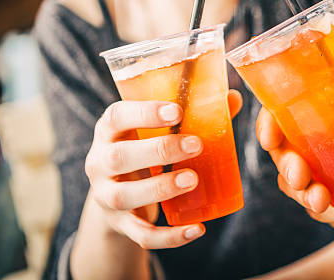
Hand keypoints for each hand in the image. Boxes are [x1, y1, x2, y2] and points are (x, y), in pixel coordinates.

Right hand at [85, 90, 242, 248]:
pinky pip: (141, 234)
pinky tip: (196, 229)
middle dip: (158, 151)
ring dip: (160, 189)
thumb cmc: (144, 149)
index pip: (116, 116)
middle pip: (119, 157)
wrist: (116, 193)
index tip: (177, 111)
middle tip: (196, 145)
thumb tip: (233, 98)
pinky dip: (169, 236)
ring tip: (193, 180)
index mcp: (110, 131)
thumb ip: (194, 113)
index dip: (144, 113)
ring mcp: (106, 195)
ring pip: (124, 196)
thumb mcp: (158, 131)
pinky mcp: (120, 224)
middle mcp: (100, 162)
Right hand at [256, 49, 333, 236]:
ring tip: (327, 200)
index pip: (284, 114)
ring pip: (296, 187)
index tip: (269, 134)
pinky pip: (325, 212)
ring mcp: (326, 177)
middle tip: (300, 174)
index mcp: (326, 116)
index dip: (268, 123)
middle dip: (285, 165)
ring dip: (306, 195)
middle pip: (283, 154)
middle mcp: (319, 146)